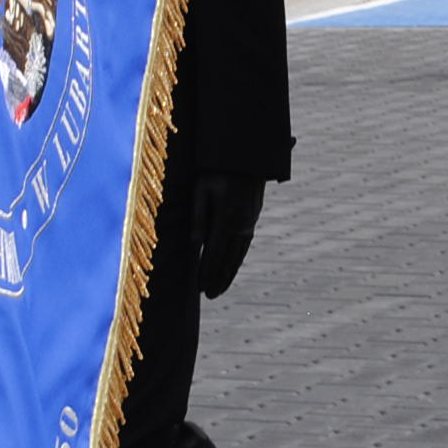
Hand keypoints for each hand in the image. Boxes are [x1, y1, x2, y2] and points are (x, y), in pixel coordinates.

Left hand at [188, 172, 266, 297]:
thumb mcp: (201, 190)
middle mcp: (242, 223)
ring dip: (230, 273)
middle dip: (218, 279)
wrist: (244, 151)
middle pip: (229, 258)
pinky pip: (245, 244)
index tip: (199, 288)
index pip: (214, 252)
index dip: (206, 272)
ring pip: (240, 254)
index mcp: (227, 217)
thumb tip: (194, 246)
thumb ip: (198, 219)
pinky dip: (237, 258)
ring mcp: (250, 220)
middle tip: (209, 296)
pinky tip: (232, 266)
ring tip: (220, 289)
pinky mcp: (253, 216)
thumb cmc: (214, 167)